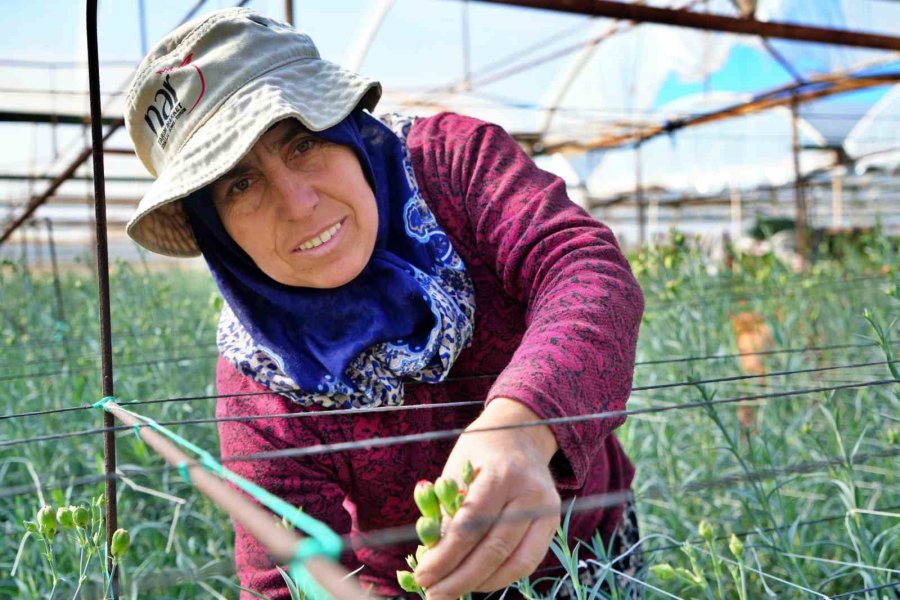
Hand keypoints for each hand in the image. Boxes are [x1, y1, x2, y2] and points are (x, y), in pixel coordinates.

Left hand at [414, 398, 560, 598]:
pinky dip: (501, 577)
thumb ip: (448, 511)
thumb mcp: (456, 469)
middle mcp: (529, 492)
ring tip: (452, 592)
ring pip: (515, 561)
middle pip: (493, 548)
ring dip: (480, 583)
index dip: (445, 556)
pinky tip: (477, 581)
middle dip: (459, 578)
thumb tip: (433, 558)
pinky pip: (528, 561)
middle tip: (433, 595)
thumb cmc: (480, 452)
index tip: (422, 576)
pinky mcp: (553, 522)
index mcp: (501, 473)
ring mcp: (546, 508)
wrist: (521, 433)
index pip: (471, 525)